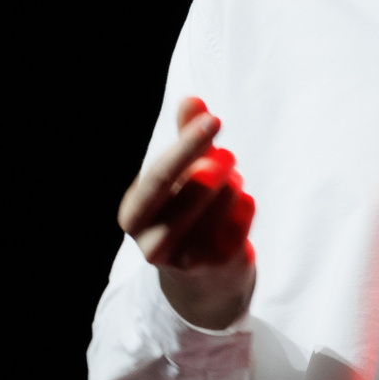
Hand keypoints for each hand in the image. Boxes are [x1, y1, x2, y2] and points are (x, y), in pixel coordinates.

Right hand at [117, 97, 255, 329]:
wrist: (201, 280)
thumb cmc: (184, 214)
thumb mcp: (177, 177)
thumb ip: (183, 139)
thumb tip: (192, 98)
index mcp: (133, 214)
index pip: (160, 174)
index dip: (188, 144)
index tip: (214, 119)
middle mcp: (152, 241)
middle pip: (192, 188)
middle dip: (216, 163)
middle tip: (230, 154)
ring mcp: (187, 257)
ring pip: (223, 200)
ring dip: (232, 182)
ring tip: (229, 183)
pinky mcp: (218, 264)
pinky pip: (242, 216)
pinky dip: (245, 203)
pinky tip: (237, 207)